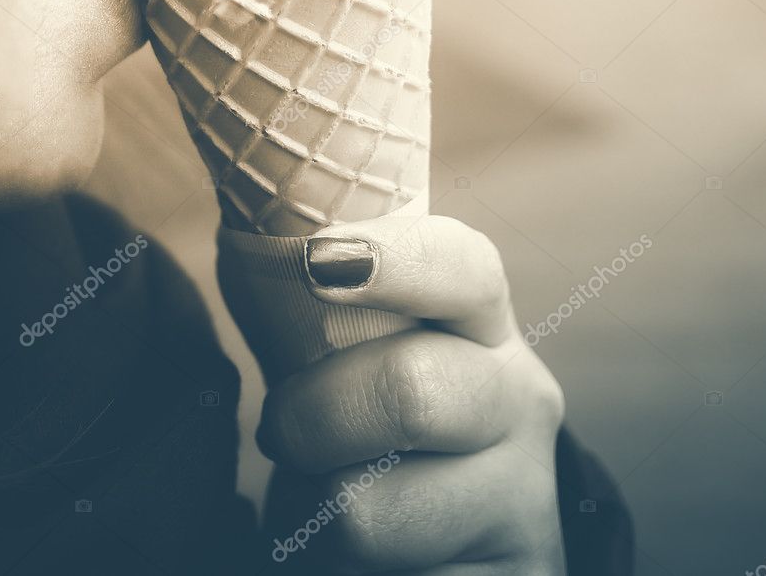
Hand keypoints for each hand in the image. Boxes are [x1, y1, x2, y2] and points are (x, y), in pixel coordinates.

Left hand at [258, 216, 567, 573]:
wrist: (438, 534)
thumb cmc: (364, 418)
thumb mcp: (349, 352)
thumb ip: (312, 299)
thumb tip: (245, 225)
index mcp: (481, 327)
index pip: (466, 269)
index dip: (397, 261)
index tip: (315, 263)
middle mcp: (518, 403)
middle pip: (410, 392)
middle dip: (311, 418)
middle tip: (283, 431)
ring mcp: (520, 501)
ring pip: (365, 512)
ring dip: (308, 510)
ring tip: (328, 499)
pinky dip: (329, 571)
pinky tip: (359, 559)